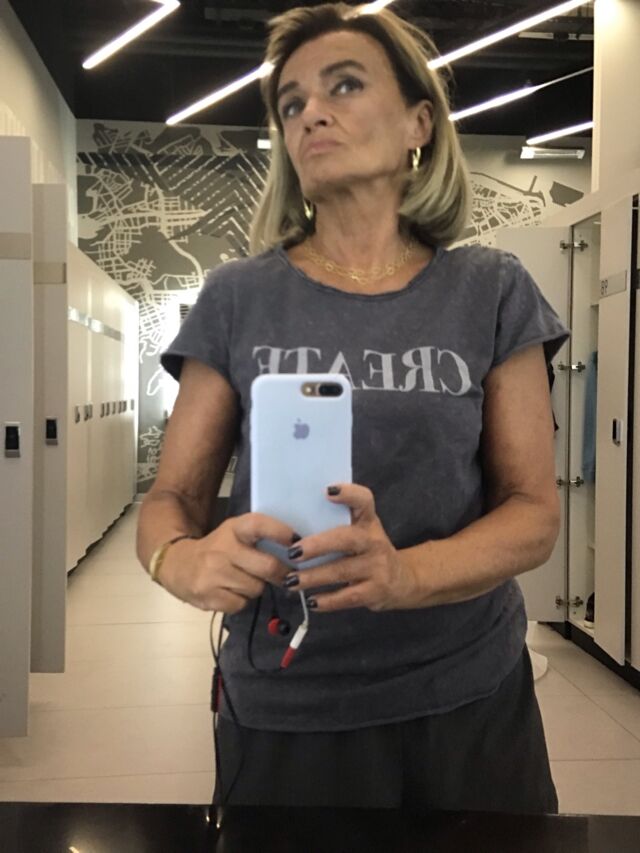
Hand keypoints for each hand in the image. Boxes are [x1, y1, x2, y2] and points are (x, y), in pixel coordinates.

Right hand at [157, 513, 297, 612]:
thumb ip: (259, 538)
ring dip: (257, 587)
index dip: (281, 532)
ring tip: (245, 580)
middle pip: (267, 566)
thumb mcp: (234, 534)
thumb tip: (297, 551)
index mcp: (232, 529)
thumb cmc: (217, 549)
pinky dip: (242, 600)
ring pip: (256, 588)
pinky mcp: (209, 597)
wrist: (177, 566)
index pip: (259, 525)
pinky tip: (232, 591)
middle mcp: (223, 550)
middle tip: (286, 576)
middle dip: (282, 574)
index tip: (297, 542)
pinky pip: (242, 604)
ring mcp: (214, 575)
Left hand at [283, 484, 422, 611]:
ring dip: (313, 577)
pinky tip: (311, 601)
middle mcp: (374, 541)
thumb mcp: (362, 531)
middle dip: (317, 545)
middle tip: (293, 552)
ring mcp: (377, 567)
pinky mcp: (376, 591)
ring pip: (342, 571)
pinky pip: (348, 597)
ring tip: (291, 581)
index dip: (349, 494)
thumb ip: (337, 524)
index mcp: (368, 521)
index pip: (364, 501)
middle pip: (346, 539)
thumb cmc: (368, 550)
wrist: (402, 579)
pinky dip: (327, 601)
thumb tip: (294, 526)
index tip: (327, 491)